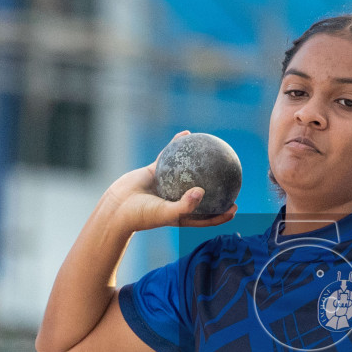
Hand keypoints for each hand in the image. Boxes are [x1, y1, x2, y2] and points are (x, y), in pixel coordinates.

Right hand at [104, 131, 237, 231]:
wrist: (116, 207)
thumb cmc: (141, 215)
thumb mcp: (165, 213)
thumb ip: (185, 205)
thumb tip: (202, 191)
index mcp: (182, 214)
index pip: (206, 217)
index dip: (222, 213)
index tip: (235, 207)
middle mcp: (176, 199)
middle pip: (201, 194)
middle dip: (216, 187)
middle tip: (231, 178)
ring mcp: (167, 184)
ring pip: (187, 172)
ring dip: (199, 162)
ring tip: (213, 151)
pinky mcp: (156, 171)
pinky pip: (170, 155)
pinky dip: (177, 145)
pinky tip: (187, 134)